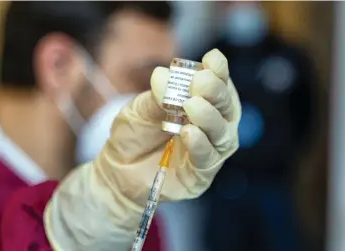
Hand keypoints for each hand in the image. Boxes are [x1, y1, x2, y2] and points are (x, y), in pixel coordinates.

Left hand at [45, 49, 241, 249]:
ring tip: (191, 106)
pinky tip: (190, 133)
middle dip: (216, 92)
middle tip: (199, 83)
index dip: (219, 71)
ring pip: (223, 134)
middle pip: (227, 107)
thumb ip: (156, 95)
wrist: (117, 170)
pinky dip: (201, 144)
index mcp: (201, 102)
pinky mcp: (201, 174)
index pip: (219, 84)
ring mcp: (209, 150)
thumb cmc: (133, 135)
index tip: (211, 59)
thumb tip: (163, 75)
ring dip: (209, 117)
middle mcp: (212, 125)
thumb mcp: (140, 109)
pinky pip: (208, 159)